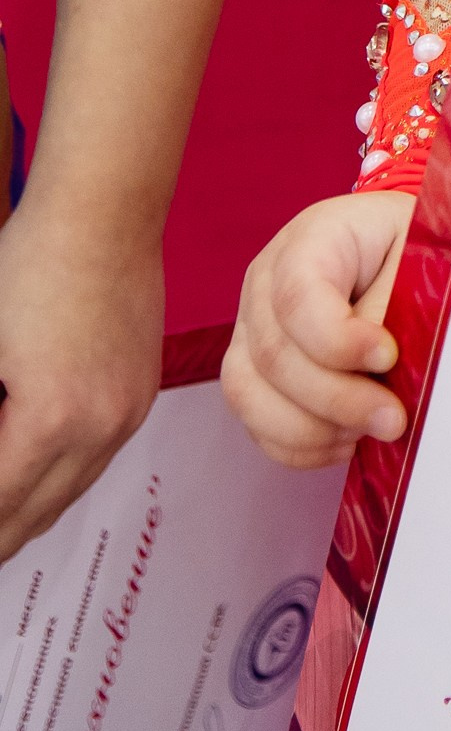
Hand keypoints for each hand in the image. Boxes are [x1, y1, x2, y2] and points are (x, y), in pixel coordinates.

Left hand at [0, 198, 164, 561]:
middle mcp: (101, 428)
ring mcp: (128, 412)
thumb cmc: (31, 265)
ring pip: (71, 494)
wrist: (103, 215)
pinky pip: (97, 460)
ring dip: (28, 514)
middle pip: (36, 515)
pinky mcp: (142, 392)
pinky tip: (35, 478)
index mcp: (52, 421)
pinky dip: (61, 480)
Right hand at [224, 193, 416, 468]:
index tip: (389, 358)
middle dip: (337, 399)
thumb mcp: (418, 252)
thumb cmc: (409, 246)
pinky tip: (347, 440)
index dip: (339, 340)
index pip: (298, 295)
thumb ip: (398, 302)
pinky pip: (256, 423)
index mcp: (309, 239)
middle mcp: (266, 283)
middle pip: (274, 354)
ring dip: (313, 429)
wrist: (395, 247)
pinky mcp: (253, 372)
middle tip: (393, 418)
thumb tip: (384, 367)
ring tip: (369, 432)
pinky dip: (301, 446)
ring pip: (250, 394)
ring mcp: (251, 329)